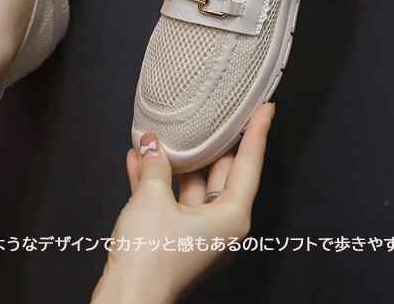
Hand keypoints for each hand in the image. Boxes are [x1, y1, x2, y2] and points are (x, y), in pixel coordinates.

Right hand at [91, 103, 274, 303]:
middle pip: (221, 174)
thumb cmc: (150, 257)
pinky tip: (137, 159)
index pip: (249, 165)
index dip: (257, 133)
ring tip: (161, 133)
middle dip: (212, 144)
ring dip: (173, 163)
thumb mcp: (152, 199)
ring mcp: (198, 233)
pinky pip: (171, 201)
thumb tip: (151, 144)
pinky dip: (155, 182)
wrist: (127, 301)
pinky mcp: (176, 239)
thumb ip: (155, 166)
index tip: (266, 109)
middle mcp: (221, 226)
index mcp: (231, 217)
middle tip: (218, 113)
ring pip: (191, 187)